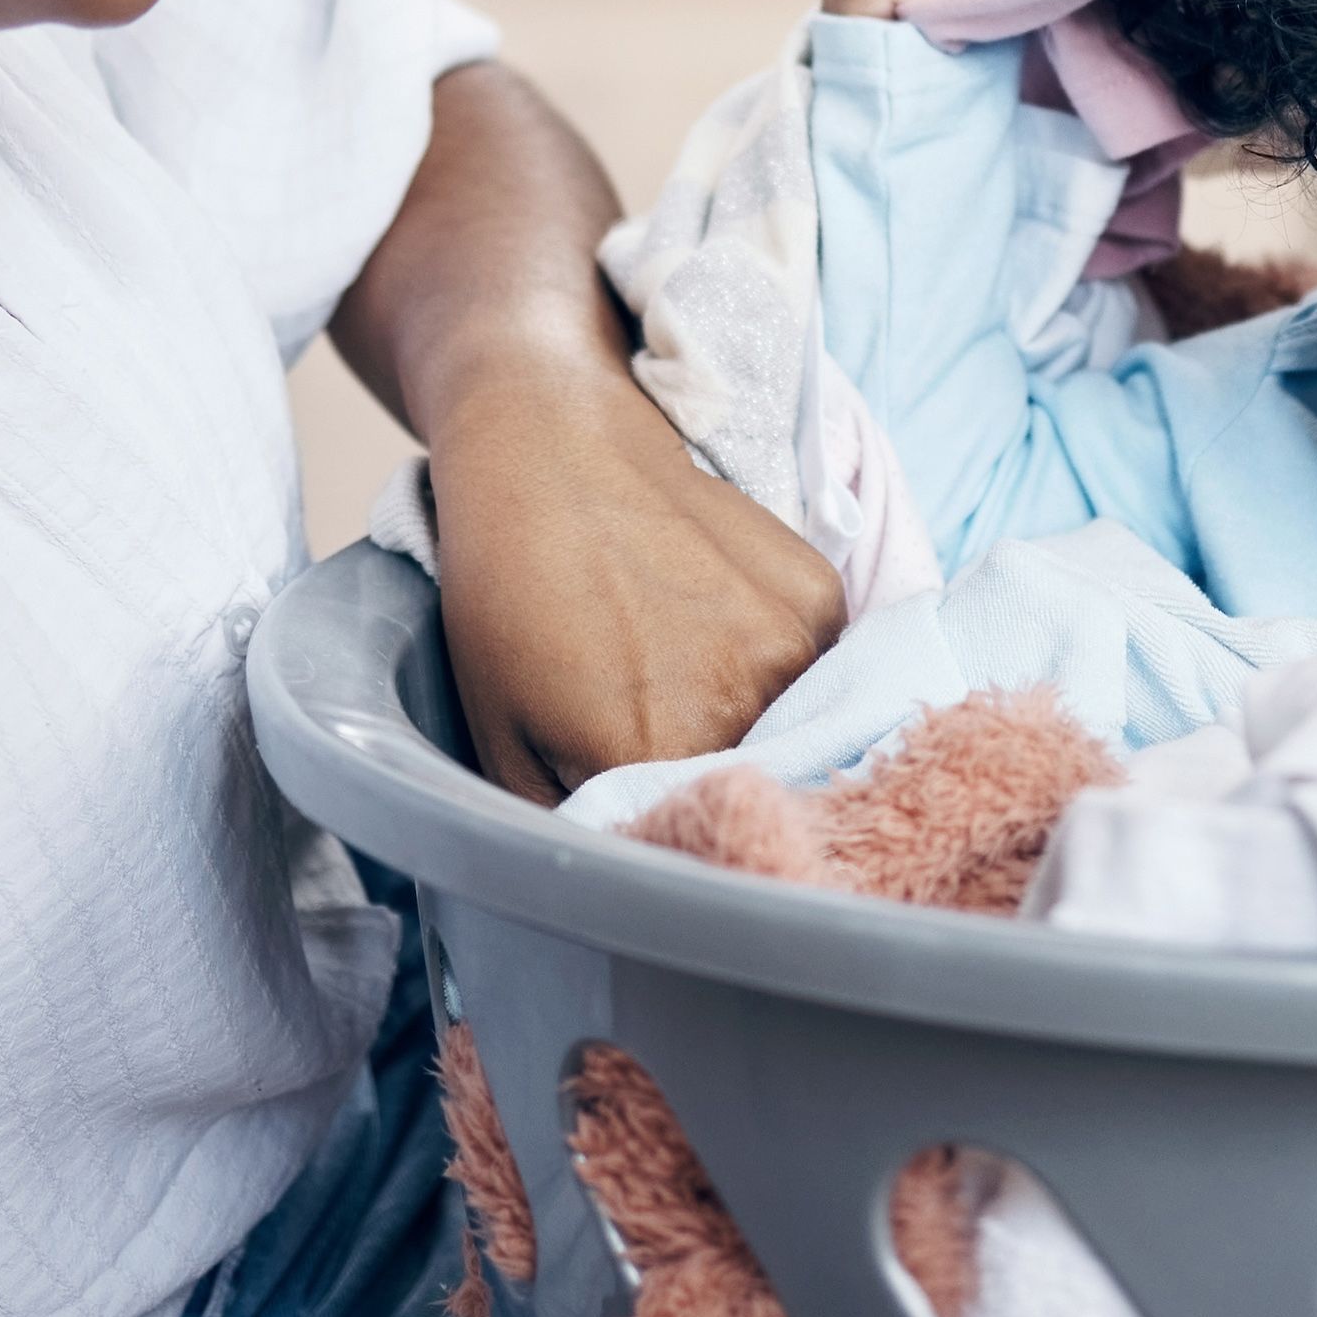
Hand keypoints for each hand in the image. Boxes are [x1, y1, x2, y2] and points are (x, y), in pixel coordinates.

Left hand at [330, 62, 843, 802]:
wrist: (551, 431)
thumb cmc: (505, 583)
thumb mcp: (495, 731)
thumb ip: (554, 827)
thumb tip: (618, 885)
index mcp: (649, 748)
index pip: (686, 843)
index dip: (665, 840)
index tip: (647, 825)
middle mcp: (740, 702)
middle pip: (745, 793)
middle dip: (706, 787)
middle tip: (659, 745)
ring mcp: (795, 642)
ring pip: (791, 736)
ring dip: (752, 733)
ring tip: (688, 680)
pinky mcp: (821, 593)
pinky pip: (819, 673)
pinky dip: (782, 672)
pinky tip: (718, 630)